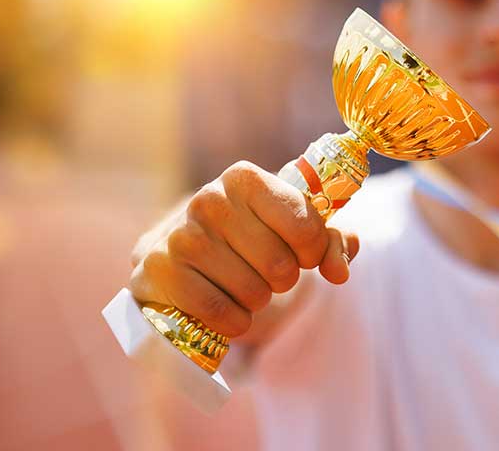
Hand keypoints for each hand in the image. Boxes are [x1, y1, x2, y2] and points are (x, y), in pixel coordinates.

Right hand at [128, 160, 358, 336]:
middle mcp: (209, 199)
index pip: (305, 224)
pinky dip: (234, 320)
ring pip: (253, 292)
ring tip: (242, 284)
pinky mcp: (158, 272)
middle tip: (268, 272)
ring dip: (258, 300)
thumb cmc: (249, 238)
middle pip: (281, 264)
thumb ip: (329, 242)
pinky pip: (220, 313)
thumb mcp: (291, 229)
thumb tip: (339, 270)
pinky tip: (226, 305)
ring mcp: (180, 236)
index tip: (305, 254)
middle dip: (284, 278)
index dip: (314, 251)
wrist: (181, 257)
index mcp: (245, 178)